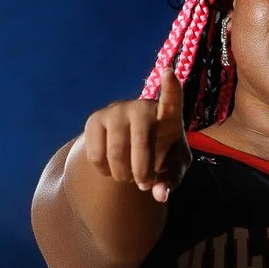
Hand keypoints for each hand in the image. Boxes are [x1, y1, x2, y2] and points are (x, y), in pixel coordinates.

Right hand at [80, 67, 191, 203]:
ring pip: (117, 153)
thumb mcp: (172, 168)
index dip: (170, 88)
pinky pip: (96, 154)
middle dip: (142, 172)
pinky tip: (111, 168)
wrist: (130, 147)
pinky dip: (105, 171)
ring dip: (123, 175)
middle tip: (144, 184)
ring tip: (129, 177)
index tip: (168, 73)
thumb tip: (160, 194)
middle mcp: (141, 106)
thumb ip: (171, 181)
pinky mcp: (95, 119)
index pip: (171, 99)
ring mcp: (116, 110)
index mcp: (168, 114)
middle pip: (140, 143)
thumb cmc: (161, 154)